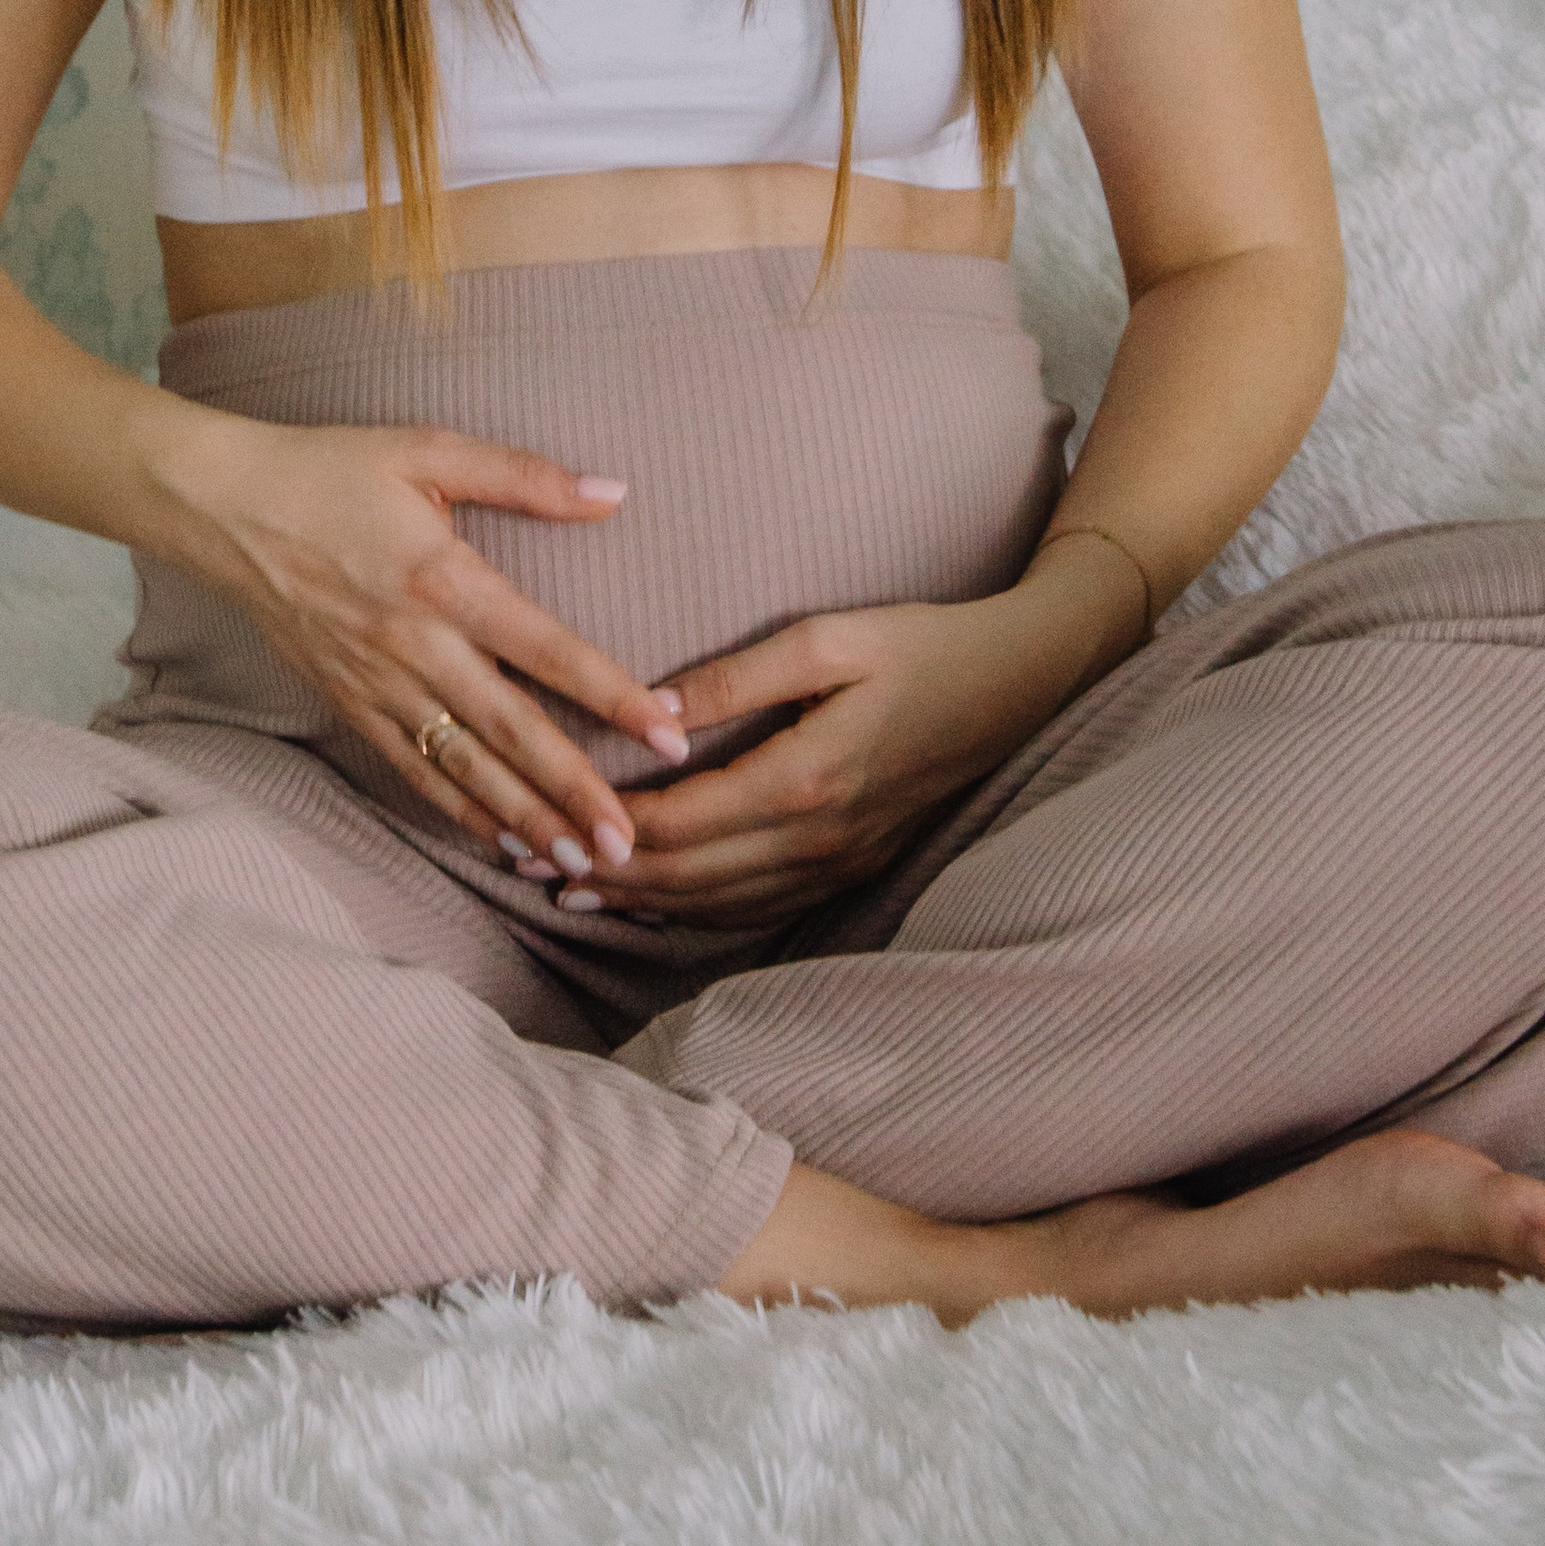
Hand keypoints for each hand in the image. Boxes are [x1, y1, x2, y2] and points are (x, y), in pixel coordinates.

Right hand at [160, 412, 690, 874]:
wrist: (224, 510)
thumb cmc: (332, 470)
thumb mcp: (429, 450)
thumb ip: (524, 476)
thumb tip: (613, 491)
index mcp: (443, 580)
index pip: (547, 650)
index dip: (613, 694)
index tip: (670, 733)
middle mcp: (414, 646)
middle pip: (510, 732)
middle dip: (574, 790)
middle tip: (630, 841)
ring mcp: (378, 684)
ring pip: (464, 768)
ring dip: (524, 818)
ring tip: (579, 862)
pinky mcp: (351, 705)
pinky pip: (414, 772)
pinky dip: (460, 813)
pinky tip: (502, 843)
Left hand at [579, 579, 1113, 927]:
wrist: (1018, 682)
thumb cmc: (921, 642)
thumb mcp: (828, 638)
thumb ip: (735, 679)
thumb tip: (650, 712)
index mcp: (805, 780)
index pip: (677, 823)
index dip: (602, 827)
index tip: (538, 817)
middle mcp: (819, 839)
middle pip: (685, 877)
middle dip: (603, 872)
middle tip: (526, 859)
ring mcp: (839, 862)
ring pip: (717, 902)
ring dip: (640, 899)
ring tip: (569, 887)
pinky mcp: (852, 863)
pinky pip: (757, 905)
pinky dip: (695, 907)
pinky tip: (656, 898)